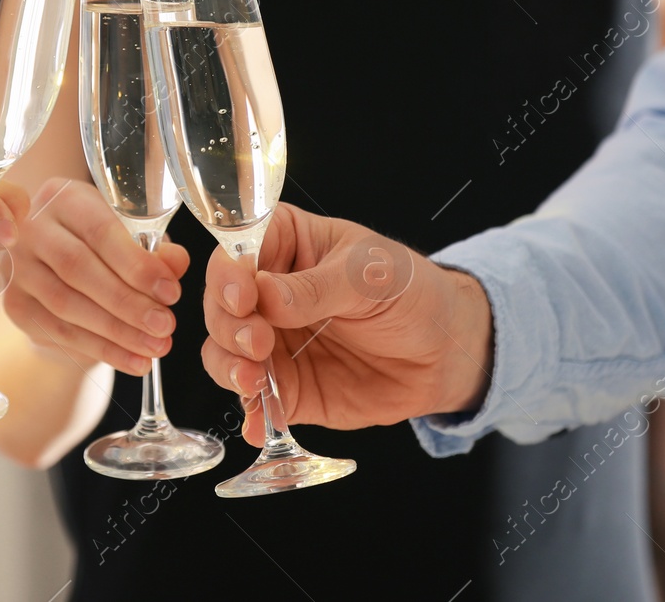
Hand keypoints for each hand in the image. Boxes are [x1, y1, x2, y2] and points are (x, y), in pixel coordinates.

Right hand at [2, 178, 187, 373]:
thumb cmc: (103, 243)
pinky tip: (133, 359)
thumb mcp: (132, 236)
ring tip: (154, 347)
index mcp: (65, 198)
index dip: (136, 264)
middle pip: (77, 268)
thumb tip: (175, 264)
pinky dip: (101, 349)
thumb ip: (156, 248)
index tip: (170, 292)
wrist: (58, 264)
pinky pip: (58, 331)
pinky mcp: (15, 304)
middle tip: (164, 325)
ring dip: (116, 332)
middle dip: (127, 302)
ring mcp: (17, 267)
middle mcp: (32, 227)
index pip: (100, 231)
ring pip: (66, 304)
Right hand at [199, 203, 493, 444]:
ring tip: (254, 380)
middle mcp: (267, 292)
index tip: (243, 297)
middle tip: (257, 341)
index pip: (236, 251)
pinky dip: (251, 413)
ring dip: (229, 367)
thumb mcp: (368, 276)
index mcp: (284, 243)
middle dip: (228, 326)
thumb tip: (264, 296)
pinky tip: (259, 421)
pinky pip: (253, 400)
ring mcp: (272, 341)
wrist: (444, 351)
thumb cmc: (411, 291)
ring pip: (223, 352)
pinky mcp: (285, 386)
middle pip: (220, 305)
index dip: (229, 274)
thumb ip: (316, 287)